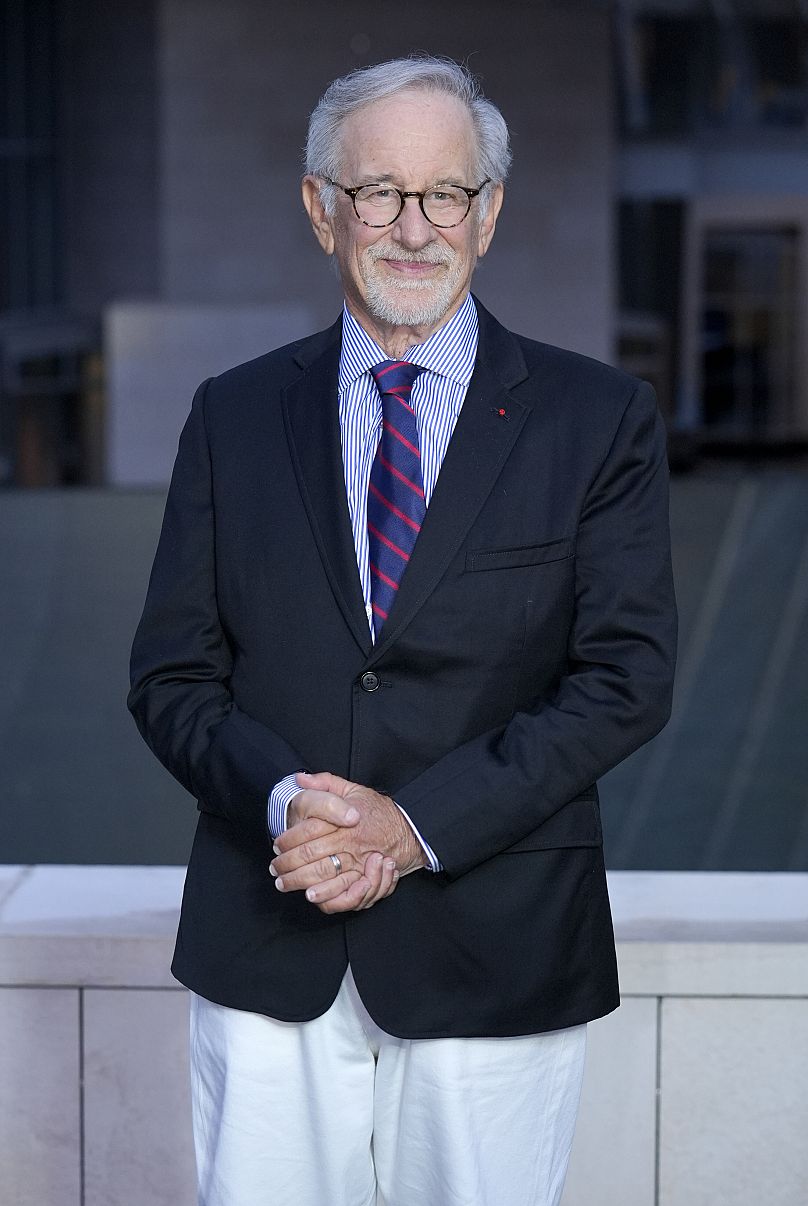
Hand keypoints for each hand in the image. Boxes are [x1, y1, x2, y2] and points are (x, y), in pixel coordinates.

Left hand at [270, 771, 426, 911]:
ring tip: (284, 883)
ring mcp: (359, 865)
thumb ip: (326, 783)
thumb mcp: (354, 790)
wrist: (410, 832)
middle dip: (287, 864)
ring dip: (300, 882)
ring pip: (324, 877)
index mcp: (346, 823)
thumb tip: (300, 779)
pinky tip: (312, 896)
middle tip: (274, 868)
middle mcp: (352, 845)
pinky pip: (344, 895)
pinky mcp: (366, 882)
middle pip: (311, 856)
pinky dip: (327, 898)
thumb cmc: (380, 812)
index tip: (277, 844)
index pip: (309, 832)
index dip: (288, 840)